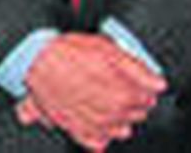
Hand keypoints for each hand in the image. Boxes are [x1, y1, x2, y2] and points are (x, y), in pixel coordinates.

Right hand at [24, 32, 165, 150]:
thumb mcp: (107, 48)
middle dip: (133, 103)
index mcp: (123, 94)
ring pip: (119, 130)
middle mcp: (110, 113)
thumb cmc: (66, 51)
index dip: (144, 88)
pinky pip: (95, 142)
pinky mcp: (74, 128)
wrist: (32, 59)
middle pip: (135, 115)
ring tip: (111, 104)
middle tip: (123, 89)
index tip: (139, 83)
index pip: (147, 98)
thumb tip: (158, 83)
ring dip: (119, 119)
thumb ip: (137, 68)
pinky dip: (100, 137)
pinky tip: (99, 127)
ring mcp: (92, 123)